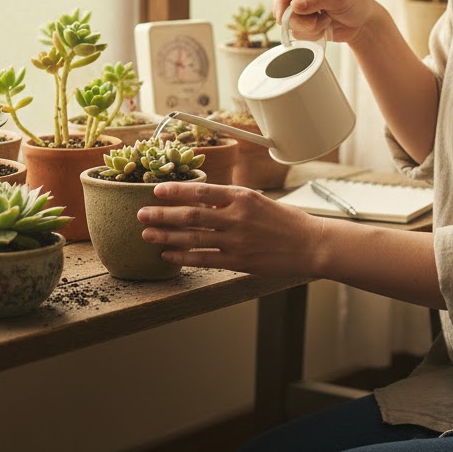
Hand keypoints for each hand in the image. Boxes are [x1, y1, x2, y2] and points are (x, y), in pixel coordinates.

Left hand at [137, 182, 325, 275]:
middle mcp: (237, 217)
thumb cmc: (285, 221)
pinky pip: (204, 259)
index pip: (201, 191)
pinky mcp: (239, 261)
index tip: (156, 189)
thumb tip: (201, 198)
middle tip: (141, 213)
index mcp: (242, 196)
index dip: (176, 191)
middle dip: (163, 214)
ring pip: (193, 237)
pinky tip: (168, 254)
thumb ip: (230, 200)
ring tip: (147, 233)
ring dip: (167, 235)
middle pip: (191, 214)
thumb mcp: (258, 200)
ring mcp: (237, 241)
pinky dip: (183, 256)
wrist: (311, 244)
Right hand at [272, 0, 382, 45]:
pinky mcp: (304, 25)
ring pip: (290, 25)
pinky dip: (312, 35)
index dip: (280, 5)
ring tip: (326, 22)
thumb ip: (316, 0)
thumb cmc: (355, 3)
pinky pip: (298, 34)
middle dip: (298, 21)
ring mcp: (301, 11)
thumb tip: (294, 5)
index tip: (284, 19)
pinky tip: (325, 28)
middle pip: (282, 10)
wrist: (363, 22)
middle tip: (316, 23)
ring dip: (309, 29)